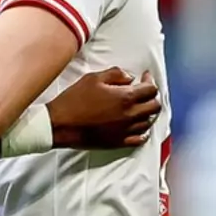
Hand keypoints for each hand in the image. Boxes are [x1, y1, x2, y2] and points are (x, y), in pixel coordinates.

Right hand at [46, 67, 160, 149]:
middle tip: (145, 91)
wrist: (60, 124)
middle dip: (152, 96)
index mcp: (125, 97)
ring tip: (140, 106)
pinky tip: (138, 126)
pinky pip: (140, 139)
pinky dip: (143, 131)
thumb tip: (129, 77)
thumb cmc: (74, 100)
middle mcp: (130, 115)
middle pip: (154, 106)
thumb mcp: (92, 78)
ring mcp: (126, 130)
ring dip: (148, 112)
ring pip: (149, 122)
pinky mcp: (119, 142)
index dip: (150, 81)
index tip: (145, 77)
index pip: (150, 89)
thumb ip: (115, 74)